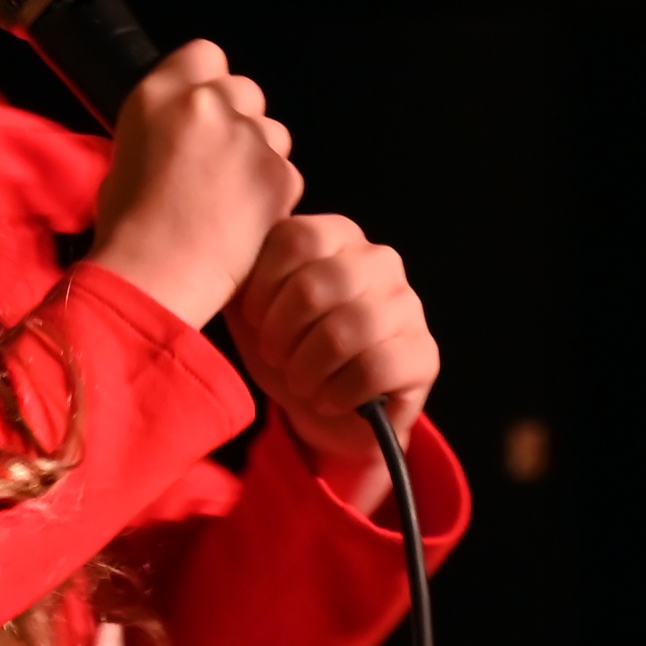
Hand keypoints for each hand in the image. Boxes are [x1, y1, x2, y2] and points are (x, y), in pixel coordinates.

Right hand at [88, 41, 300, 329]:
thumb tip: (183, 133)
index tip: (202, 114)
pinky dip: (273, 193)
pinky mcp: (280, 174)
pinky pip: (287, 172)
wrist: (154, 276)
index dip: (208, 82)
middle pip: (245, 89)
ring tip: (232, 198)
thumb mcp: (126, 156)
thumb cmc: (128, 228)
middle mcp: (206, 103)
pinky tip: (246, 222)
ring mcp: (248, 137)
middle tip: (219, 164)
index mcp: (158, 93)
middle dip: (238, 119)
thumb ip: (163, 128)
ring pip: (273, 130)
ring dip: (259, 155)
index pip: (206, 54)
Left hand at [235, 214, 438, 507]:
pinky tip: (329, 399)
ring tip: (301, 383)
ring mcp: (409, 306)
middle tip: (276, 358)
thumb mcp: (251, 305)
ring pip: (346, 330)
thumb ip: (238, 270)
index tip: (255, 320)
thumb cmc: (287, 347)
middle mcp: (380, 261)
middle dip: (281, 335)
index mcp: (339, 235)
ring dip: (308, 369)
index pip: (295, 238)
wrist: (324, 410)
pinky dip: (339, 393)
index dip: (263, 287)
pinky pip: (374, 368)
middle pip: (316, 286)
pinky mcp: (425, 354)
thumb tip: (220, 250)